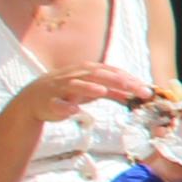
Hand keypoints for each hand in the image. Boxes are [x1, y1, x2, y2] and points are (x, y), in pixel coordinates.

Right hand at [20, 62, 153, 124]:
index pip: (111, 71)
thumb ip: (115, 91)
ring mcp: (61, 87)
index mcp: (88, 71)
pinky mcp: (48, 101)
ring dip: (88, 88)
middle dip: (116, 81)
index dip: (128, 78)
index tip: (145, 88)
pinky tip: (73, 110)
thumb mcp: (95, 90)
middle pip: (98, 75)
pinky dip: (64, 106)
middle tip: (134, 88)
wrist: (35, 99)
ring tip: (102, 91)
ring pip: (75, 85)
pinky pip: (56, 103)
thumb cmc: (70, 92)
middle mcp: (75, 76)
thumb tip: (139, 94)